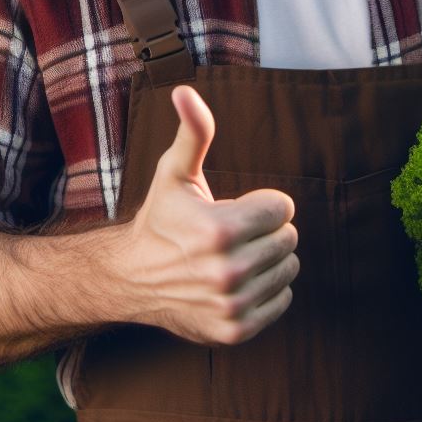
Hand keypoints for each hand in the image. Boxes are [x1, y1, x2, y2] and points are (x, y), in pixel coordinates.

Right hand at [112, 85, 298, 345]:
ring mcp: (233, 305)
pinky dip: (268, 288)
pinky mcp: (235, 330)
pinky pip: (283, 298)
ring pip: (289, 267)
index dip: (262, 204)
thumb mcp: (175, 171)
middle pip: (289, 238)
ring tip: (234, 255)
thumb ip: (193, 131)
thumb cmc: (161, 218)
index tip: (234, 208)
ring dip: (269, 258)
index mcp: (220, 230)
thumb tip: (184, 91)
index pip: (284, 208)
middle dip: (266, 230)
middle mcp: (228, 272)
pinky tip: (238, 280)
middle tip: (233, 233)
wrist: (131, 278)